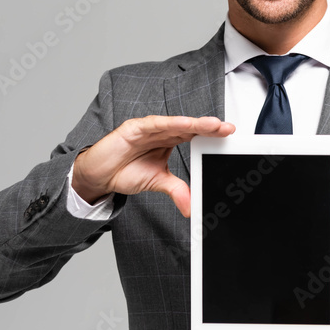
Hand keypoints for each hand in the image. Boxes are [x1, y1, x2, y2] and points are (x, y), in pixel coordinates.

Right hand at [72, 115, 234, 216]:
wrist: (99, 176)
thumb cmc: (126, 172)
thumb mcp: (157, 182)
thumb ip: (176, 190)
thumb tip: (191, 207)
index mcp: (169, 141)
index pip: (194, 135)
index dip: (211, 135)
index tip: (230, 137)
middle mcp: (161, 132)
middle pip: (189, 127)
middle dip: (209, 127)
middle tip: (227, 129)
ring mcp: (148, 128)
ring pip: (175, 123)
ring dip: (194, 123)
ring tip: (213, 125)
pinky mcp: (133, 128)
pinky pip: (154, 124)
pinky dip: (170, 123)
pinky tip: (184, 124)